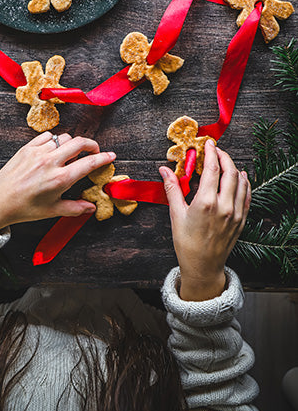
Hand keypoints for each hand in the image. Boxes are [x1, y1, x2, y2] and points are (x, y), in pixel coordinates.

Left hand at [0, 132, 114, 230]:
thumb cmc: (24, 208)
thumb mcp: (52, 211)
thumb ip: (75, 208)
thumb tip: (91, 207)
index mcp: (60, 179)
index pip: (89, 163)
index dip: (103, 158)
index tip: (110, 156)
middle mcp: (50, 162)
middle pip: (79, 143)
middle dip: (91, 145)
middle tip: (94, 151)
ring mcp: (38, 153)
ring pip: (63, 138)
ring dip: (71, 144)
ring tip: (70, 154)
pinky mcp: (27, 148)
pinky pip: (47, 136)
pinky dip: (54, 140)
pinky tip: (53, 150)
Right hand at [159, 139, 250, 300]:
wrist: (202, 266)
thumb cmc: (186, 242)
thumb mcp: (176, 214)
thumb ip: (172, 188)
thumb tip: (163, 169)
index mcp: (206, 203)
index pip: (212, 168)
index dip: (211, 152)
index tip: (208, 143)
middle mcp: (224, 206)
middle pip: (230, 172)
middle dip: (223, 157)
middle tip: (216, 150)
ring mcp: (235, 213)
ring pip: (241, 182)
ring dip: (234, 168)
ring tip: (226, 161)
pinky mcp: (241, 220)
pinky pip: (247, 196)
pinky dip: (245, 183)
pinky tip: (241, 178)